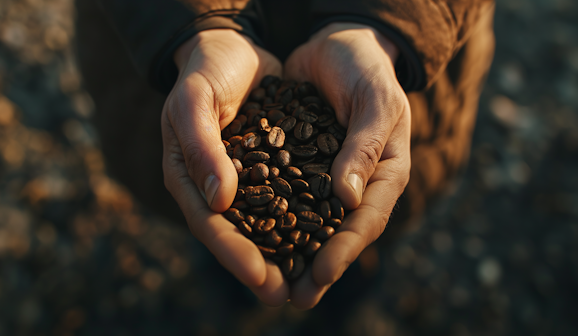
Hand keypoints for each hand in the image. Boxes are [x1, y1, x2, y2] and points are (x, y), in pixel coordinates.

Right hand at [161, 29, 287, 304]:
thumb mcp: (195, 103)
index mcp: (188, 177)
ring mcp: (240, 180)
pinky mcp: (266, 167)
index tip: (260, 277)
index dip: (233, 253)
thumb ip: (202, 148)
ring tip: (305, 279)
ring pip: (261, 223)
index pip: (210, 224)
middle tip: (284, 295)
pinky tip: (321, 235)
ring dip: (281, 252)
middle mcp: (213, 186)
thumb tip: (220, 201)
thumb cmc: (204, 73)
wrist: (228, 48)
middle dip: (259, 266)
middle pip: (236, 234)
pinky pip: (282, 198)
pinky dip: (297, 219)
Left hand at [284, 23, 411, 307]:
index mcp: (384, 174)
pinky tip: (252, 238)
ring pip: (309, 223)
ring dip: (292, 254)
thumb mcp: (375, 101)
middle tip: (295, 298)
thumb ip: (364, 146)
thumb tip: (347, 200)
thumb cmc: (367, 68)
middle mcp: (355, 184)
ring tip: (272, 283)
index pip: (365, 220)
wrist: (339, 44)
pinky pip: (286, 196)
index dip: (344, 250)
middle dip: (317, 267)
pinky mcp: (299, 165)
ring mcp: (327, 178)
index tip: (320, 274)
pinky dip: (272, 220)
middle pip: (337, 234)